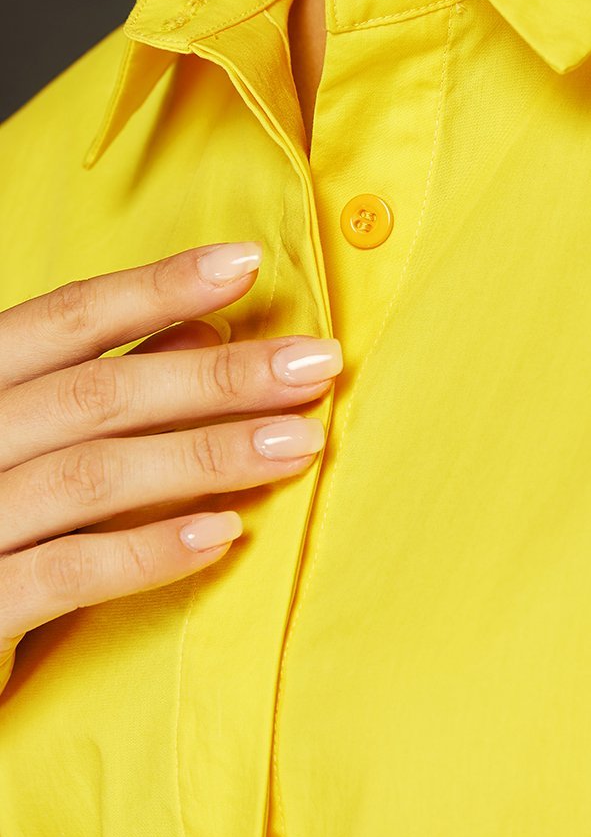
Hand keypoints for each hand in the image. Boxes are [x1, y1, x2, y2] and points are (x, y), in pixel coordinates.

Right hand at [0, 241, 341, 695]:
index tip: (248, 263)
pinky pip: (66, 574)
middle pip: (98, 393)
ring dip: (206, 455)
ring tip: (298, 444)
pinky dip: (148, 549)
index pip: (68, 319)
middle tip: (316, 365)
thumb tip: (209, 330)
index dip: (157, 288)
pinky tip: (225, 534)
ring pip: (92, 475)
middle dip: (218, 376)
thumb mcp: (29, 433)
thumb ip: (106, 384)